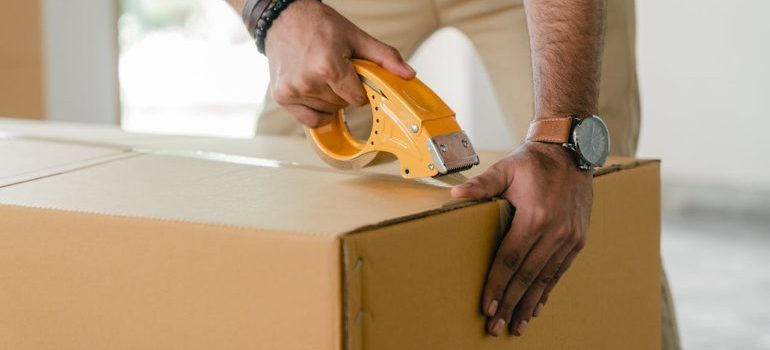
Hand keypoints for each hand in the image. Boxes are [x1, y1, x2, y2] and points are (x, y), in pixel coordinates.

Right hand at [264, 0, 414, 126]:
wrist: (283, 18)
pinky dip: (317, 112)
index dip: (361, 89)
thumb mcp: (356, 37)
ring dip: (330, 99)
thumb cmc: (318, 25)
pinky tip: (316, 94)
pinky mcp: (282, 97)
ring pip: (328, 111)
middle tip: (337, 70)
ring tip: (322, 75)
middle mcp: (308, 82)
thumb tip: (408, 74)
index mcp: (328, 66)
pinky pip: (310, 120)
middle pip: (343, 105)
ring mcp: (293, 91)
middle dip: (345, 91)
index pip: (358, 99)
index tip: (355, 76)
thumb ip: (384, 57)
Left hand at [451, 141, 592, 336]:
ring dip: (529, 304)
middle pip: (527, 276)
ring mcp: (569, 237)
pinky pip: (560, 271)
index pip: (511, 260)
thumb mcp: (506, 169)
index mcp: (535, 216)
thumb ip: (482, 185)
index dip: (497, 285)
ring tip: (516, 325)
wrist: (571, 151)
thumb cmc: (533, 161)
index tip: (486, 306)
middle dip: (510, 303)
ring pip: (545, 279)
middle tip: (496, 326)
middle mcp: (555, 231)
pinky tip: (536, 307)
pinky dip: (547, 291)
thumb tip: (456, 195)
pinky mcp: (578, 239)